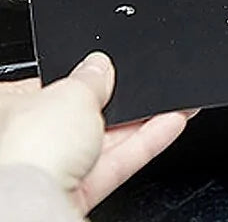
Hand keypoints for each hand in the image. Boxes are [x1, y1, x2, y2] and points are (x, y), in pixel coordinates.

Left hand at [0, 51, 194, 215]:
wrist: (35, 204)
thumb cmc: (30, 145)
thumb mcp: (73, 91)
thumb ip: (92, 77)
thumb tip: (99, 66)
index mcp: (7, 107)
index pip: (47, 86)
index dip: (80, 78)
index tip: (107, 72)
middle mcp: (22, 141)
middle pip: (80, 116)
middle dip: (114, 103)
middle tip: (137, 88)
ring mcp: (48, 171)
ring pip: (102, 141)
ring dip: (138, 123)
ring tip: (168, 104)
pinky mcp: (74, 194)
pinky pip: (114, 164)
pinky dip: (143, 145)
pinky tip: (169, 124)